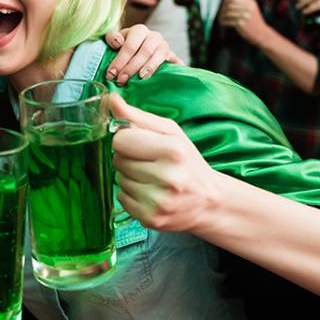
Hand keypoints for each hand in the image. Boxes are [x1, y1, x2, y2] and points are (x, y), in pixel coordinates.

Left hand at [104, 25, 180, 83]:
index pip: (130, 46)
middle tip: (121, 80)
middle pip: (145, 51)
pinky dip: (171, 68)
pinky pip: (175, 61)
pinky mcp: (173, 56)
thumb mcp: (116, 40)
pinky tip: (165, 76)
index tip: (111, 74)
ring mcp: (164, 46)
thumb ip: (112, 38)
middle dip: (131, 68)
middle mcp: (154, 36)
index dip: (120, 60)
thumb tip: (117, 42)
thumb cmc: (126, 46)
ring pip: (159, 55)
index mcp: (139, 30)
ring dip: (149, 68)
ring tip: (140, 79)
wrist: (142, 50)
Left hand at [108, 94, 220, 234]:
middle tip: (149, 162)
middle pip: (117, 160)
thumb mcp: (170, 132)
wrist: (208, 201)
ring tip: (152, 178)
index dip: (127, 140)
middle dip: (129, 158)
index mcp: (173, 151)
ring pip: (118, 180)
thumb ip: (138, 117)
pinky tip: (149, 192)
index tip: (140, 144)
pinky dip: (130, 194)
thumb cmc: (188, 162)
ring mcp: (158, 201)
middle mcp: (167, 178)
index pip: (121, 140)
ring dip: (130, 177)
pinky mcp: (150, 219)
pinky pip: (120, 198)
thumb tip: (110, 100)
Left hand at [216, 0, 271, 46]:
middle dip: (223, 9)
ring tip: (220, 19)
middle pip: (229, 5)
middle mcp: (248, 7)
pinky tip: (222, 23)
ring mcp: (245, 15)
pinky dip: (223, 22)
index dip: (226, 2)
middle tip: (221, 13)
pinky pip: (228, 21)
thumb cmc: (254, 21)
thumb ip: (241, 3)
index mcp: (250, 2)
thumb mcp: (251, 9)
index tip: (223, 6)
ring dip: (222, 16)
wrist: (261, 33)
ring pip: (227, 13)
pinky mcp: (241, 23)